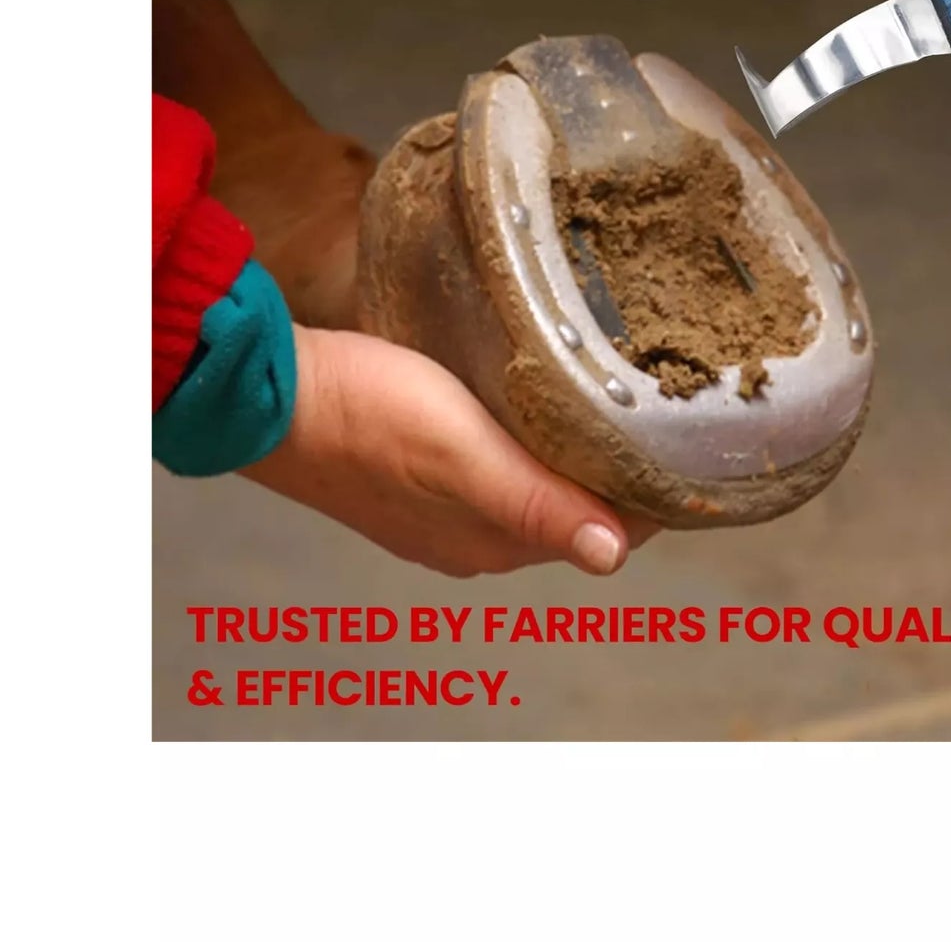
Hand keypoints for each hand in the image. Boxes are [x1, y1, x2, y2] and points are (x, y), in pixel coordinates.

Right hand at [244, 326, 658, 576]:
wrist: (269, 394)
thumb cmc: (364, 415)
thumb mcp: (462, 454)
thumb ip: (536, 504)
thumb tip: (613, 558)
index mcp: (494, 543)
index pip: (609, 529)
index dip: (650, 488)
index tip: (681, 434)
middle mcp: (474, 540)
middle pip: (577, 509)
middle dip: (617, 469)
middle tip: (653, 401)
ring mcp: (442, 510)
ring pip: (537, 488)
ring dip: (573, 454)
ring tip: (606, 394)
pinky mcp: (417, 477)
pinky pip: (497, 468)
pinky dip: (528, 444)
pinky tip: (534, 404)